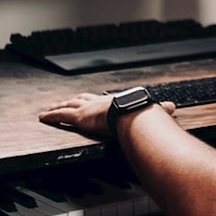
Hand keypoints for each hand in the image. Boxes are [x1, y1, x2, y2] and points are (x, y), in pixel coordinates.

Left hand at [38, 92, 173, 135]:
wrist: (133, 114)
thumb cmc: (142, 113)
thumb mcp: (151, 110)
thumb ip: (160, 110)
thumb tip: (172, 107)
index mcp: (114, 101)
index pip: (100, 100)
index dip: (93, 100)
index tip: (88, 101)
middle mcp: (99, 101)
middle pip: (81, 98)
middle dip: (72, 100)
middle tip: (63, 101)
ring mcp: (87, 108)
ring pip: (68, 105)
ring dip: (58, 106)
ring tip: (49, 109)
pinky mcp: (78, 117)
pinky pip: (60, 115)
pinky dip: (51, 116)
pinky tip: (42, 116)